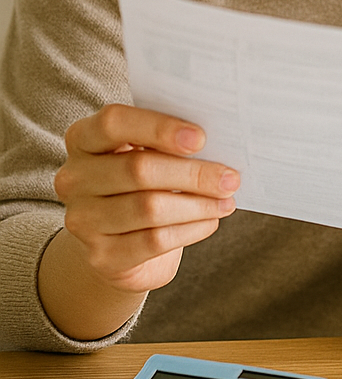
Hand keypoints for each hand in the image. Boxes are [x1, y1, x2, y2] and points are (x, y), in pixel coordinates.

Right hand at [52, 104, 238, 295]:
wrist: (117, 243)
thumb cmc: (140, 185)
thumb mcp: (144, 154)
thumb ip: (167, 143)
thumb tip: (220, 141)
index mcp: (82, 138)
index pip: (113, 123)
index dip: (158, 128)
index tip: (200, 138)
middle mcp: (73, 178)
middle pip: (138, 169)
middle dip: (193, 173)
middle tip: (230, 178)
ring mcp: (82, 219)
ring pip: (149, 208)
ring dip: (198, 204)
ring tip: (226, 201)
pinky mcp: (101, 256)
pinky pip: (154, 240)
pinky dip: (190, 229)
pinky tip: (210, 221)